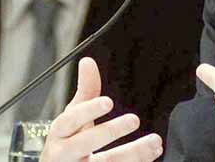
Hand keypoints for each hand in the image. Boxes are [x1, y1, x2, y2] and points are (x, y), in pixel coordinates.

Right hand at [39, 57, 162, 161]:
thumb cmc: (66, 143)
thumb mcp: (72, 119)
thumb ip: (85, 93)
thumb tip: (88, 62)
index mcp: (59, 135)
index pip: (69, 121)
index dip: (88, 111)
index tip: (108, 102)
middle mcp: (64, 155)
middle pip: (85, 144)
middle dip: (110, 131)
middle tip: (134, 119)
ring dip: (133, 154)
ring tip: (155, 142)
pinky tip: (150, 156)